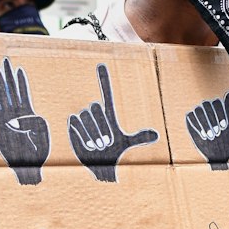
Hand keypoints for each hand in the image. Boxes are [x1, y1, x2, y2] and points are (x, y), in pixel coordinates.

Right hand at [0, 59, 49, 185]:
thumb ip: (36, 122)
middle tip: (4, 60)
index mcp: (29, 115)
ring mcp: (6, 119)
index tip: (18, 69)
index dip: (21, 81)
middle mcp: (16, 114)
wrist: (28, 167)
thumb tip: (22, 118)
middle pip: (11, 90)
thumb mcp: (43, 134)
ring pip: (1, 95)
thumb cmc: (38, 153)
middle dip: (8, 75)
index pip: (24, 93)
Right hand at [68, 63, 157, 181]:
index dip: (103, 79)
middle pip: (95, 107)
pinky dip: (83, 136)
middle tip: (106, 144)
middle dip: (101, 127)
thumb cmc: (113, 152)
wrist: (99, 164)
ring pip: (85, 116)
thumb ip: (140, 138)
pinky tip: (88, 146)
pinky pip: (75, 123)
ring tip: (98, 147)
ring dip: (93, 134)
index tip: (101, 64)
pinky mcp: (72, 124)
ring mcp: (83, 117)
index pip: (106, 92)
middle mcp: (95, 112)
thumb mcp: (126, 143)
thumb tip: (156, 135)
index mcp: (108, 113)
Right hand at [186, 92, 228, 169]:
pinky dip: (197, 126)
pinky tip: (203, 136)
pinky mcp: (190, 120)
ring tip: (210, 136)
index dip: (220, 115)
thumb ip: (228, 107)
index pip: (216, 103)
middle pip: (206, 105)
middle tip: (217, 134)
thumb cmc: (224, 139)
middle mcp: (207, 108)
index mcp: (217, 107)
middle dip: (212, 120)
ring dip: (204, 124)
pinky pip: (190, 117)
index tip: (224, 128)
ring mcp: (198, 113)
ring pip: (198, 110)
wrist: (217, 153)